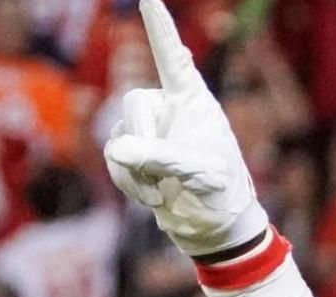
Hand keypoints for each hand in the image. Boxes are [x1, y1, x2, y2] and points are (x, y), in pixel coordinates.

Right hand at [104, 0, 268, 256]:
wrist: (215, 229)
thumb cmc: (221, 195)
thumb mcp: (198, 174)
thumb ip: (161, 157)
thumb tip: (117, 149)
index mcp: (195, 102)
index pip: (172, 57)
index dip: (159, 27)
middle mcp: (170, 110)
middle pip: (134, 102)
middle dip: (143, 140)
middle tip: (162, 173)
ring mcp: (151, 133)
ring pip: (118, 136)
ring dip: (136, 171)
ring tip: (165, 192)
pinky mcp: (137, 157)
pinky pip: (114, 159)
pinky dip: (128, 182)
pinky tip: (153, 198)